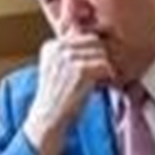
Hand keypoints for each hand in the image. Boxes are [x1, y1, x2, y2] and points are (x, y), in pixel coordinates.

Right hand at [23, 35, 114, 154]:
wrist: (48, 120)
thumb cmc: (57, 99)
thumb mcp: (57, 70)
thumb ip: (69, 52)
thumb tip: (88, 33)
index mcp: (50, 46)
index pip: (83, 36)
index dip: (92, 53)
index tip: (89, 71)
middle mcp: (58, 48)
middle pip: (94, 41)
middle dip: (100, 58)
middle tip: (98, 76)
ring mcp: (68, 58)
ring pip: (102, 52)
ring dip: (104, 68)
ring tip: (97, 83)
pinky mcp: (80, 70)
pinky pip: (105, 66)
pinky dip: (106, 78)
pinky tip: (97, 88)